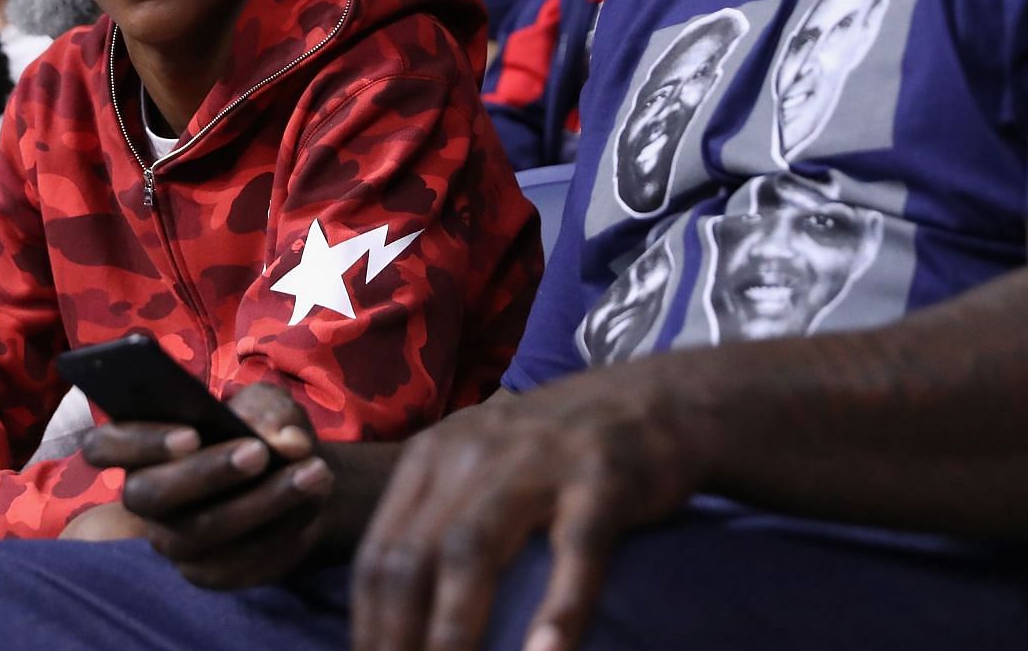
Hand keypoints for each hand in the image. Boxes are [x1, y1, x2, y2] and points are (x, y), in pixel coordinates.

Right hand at [79, 382, 334, 587]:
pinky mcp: (208, 573)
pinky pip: (236, 564)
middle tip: (260, 453)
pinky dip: (280, 535)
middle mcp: (146, 497)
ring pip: (199, 533)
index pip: (103, 445)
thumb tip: (286, 441)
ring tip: (314, 473)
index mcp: (141, 444)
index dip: (140, 441)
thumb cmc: (264, 428)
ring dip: (260, 504)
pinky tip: (312, 507)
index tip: (191, 433)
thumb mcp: (268, 404)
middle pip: (149, 496)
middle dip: (206, 473)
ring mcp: (173, 540)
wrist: (296, 473)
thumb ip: (271, 411)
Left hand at [352, 370, 699, 650]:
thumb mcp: (482, 464)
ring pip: (471, 551)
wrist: (659, 399)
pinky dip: (558, 608)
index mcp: (433, 456)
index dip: (369, 625)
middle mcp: (472, 454)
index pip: (377, 554)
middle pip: (410, 558)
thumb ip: (440, 519)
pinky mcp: (601, 478)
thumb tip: (397, 616)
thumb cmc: (558, 449)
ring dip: (452, 632)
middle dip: (397, 638)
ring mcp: (536, 461)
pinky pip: (574, 549)